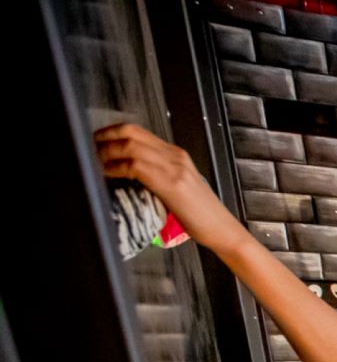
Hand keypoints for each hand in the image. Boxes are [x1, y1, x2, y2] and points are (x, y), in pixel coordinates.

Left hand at [94, 124, 244, 251]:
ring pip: (130, 147)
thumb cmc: (201, 216)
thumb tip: (127, 178)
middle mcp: (175, 156)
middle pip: (130, 133)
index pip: (137, 131)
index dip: (111, 132)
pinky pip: (135, 166)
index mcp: (176, 155)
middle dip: (103, 138)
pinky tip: (108, 176)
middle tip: (87, 150)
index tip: (95, 143)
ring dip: (105, 154)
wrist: (223, 230)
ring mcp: (174, 169)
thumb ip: (158, 178)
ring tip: (94, 164)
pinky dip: (115, 169)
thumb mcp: (178, 190)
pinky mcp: (172, 184)